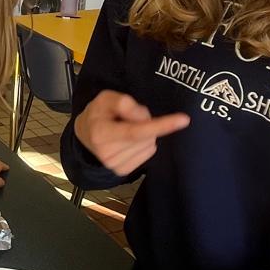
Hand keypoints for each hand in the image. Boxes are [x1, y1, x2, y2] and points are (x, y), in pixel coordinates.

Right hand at [74, 91, 188, 176]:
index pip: (136, 131)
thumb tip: (144, 117)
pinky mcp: (123, 171)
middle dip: (145, 122)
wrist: (85, 133)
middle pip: (146, 136)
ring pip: (149, 144)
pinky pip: (148, 152)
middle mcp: (107, 154)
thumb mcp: (106, 98)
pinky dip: (144, 143)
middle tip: (128, 117)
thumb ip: (124, 103)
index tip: (183, 119)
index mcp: (101, 133)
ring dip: (145, 134)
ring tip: (126, 128)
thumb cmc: (98, 113)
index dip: (161, 125)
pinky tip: (129, 140)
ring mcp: (115, 166)